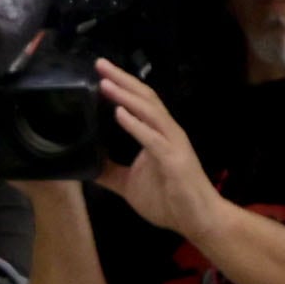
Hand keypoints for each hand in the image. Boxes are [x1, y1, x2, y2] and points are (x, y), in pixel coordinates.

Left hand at [91, 64, 224, 238]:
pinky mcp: (174, 159)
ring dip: (126, 96)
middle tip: (99, 63)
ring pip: (149, 111)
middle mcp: (166, 131)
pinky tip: (120, 113)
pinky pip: (152, 138)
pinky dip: (136, 124)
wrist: (198, 220)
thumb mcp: (129, 185)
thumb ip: (110, 172)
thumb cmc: (168, 201)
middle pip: (144, 97)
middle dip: (122, 79)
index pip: (138, 102)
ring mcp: (172, 143)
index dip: (121, 86)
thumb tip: (86, 165)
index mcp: (157, 133)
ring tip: (105, 83)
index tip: (100, 72)